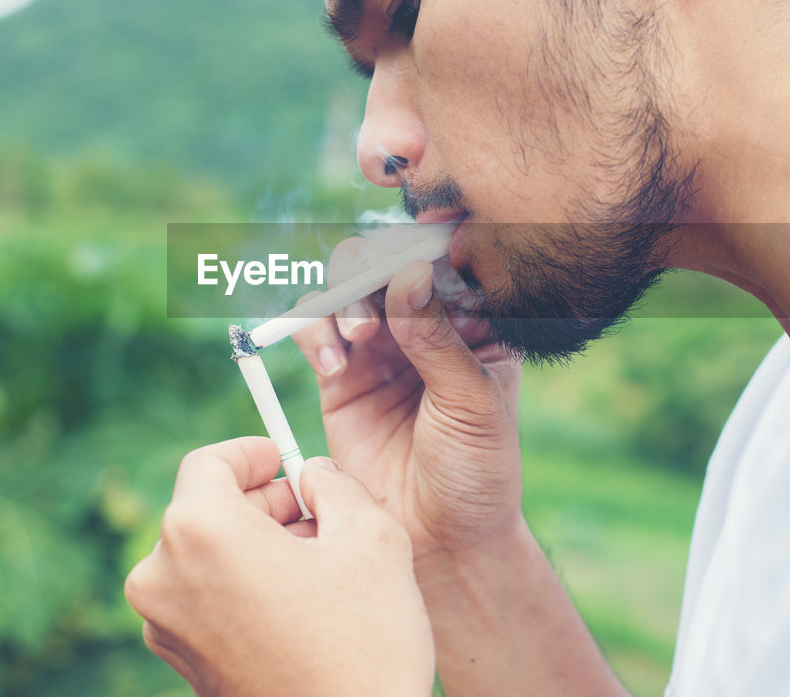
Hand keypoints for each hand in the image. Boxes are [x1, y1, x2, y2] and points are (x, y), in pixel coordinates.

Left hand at [123, 437, 434, 695]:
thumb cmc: (362, 645)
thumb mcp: (371, 538)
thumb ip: (336, 485)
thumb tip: (315, 475)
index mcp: (200, 533)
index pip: (209, 463)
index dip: (251, 453)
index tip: (284, 458)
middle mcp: (165, 578)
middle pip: (205, 509)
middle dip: (263, 502)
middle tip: (316, 509)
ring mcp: (167, 628)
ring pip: (208, 556)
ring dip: (256, 545)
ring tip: (319, 561)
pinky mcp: (184, 664)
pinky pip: (206, 599)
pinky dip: (244, 585)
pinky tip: (300, 602)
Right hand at [292, 242, 524, 564]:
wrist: (438, 539)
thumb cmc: (475, 473)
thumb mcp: (472, 404)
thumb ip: (437, 340)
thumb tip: (406, 275)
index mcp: (476, 323)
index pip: (448, 263)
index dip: (426, 250)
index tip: (412, 262)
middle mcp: (425, 325)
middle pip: (388, 263)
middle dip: (376, 268)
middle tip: (377, 301)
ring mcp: (380, 348)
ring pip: (348, 286)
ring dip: (345, 297)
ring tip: (357, 336)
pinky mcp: (339, 375)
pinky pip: (315, 328)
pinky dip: (313, 329)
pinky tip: (331, 363)